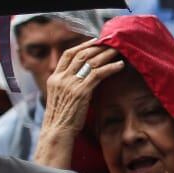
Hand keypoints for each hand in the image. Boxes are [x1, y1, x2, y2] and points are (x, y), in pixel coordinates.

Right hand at [35, 40, 124, 167]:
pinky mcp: (81, 92)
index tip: (95, 41)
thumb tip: (85, 75)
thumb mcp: (62, 97)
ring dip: (106, 54)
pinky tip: (120, 66)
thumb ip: (69, 84)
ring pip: (90, 62)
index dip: (82, 46)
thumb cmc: (63, 117)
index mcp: (54, 78)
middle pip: (81, 55)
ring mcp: (70, 84)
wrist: (58, 131)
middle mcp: (61, 78)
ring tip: (118, 51)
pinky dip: (110, 68)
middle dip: (97, 47)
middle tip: (112, 43)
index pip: (67, 55)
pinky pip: (98, 74)